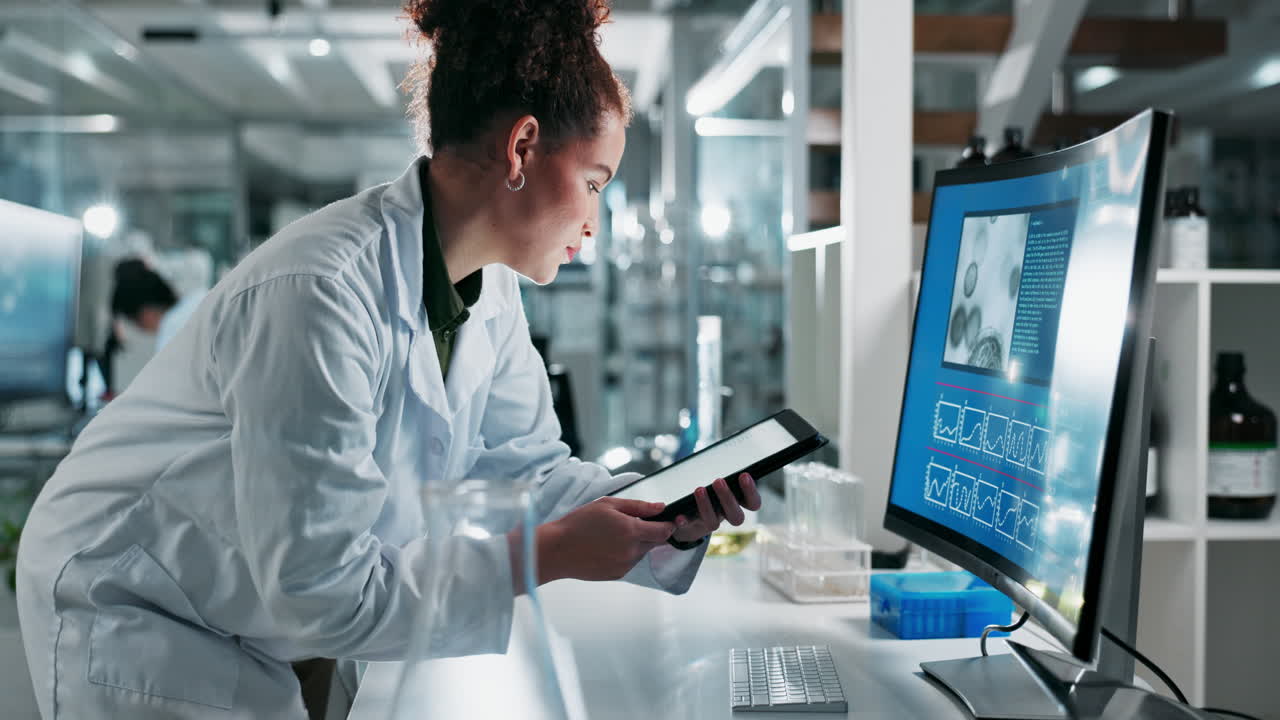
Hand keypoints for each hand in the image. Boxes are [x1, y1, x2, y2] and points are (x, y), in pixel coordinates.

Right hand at [536, 497, 675, 582]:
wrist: (557, 550)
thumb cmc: (578, 523)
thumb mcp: (608, 505)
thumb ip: (638, 507)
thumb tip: (660, 507)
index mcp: (631, 531)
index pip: (664, 531)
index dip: (669, 524)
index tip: (667, 520)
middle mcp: (631, 551)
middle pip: (655, 542)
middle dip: (650, 532)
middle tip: (629, 523)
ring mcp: (625, 565)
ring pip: (642, 552)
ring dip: (636, 543)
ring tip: (612, 535)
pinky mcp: (617, 575)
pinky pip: (630, 562)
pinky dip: (625, 554)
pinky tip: (607, 546)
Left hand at [670, 473, 761, 543]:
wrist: (691, 511)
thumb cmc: (710, 486)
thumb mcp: (719, 476)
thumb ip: (723, 468)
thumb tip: (722, 451)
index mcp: (738, 502)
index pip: (753, 503)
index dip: (751, 491)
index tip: (744, 475)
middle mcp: (727, 515)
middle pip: (736, 517)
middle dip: (727, 498)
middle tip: (718, 481)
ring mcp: (710, 522)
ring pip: (714, 523)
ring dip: (707, 507)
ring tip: (699, 489)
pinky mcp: (692, 525)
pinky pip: (689, 526)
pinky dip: (684, 521)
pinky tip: (679, 516)